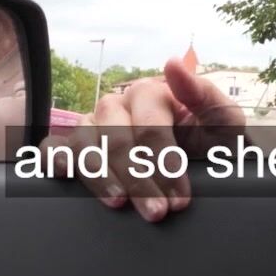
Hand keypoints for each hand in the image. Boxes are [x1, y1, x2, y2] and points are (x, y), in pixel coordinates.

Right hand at [38, 49, 245, 222]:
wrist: (206, 166)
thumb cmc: (212, 142)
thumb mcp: (222, 120)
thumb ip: (204, 93)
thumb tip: (173, 64)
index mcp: (151, 93)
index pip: (150, 126)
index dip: (165, 163)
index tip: (180, 197)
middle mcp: (117, 105)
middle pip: (116, 138)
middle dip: (138, 179)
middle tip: (157, 212)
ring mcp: (93, 124)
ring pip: (85, 143)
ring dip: (100, 177)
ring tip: (119, 204)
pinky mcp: (74, 146)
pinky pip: (53, 148)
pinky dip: (54, 160)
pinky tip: (65, 176)